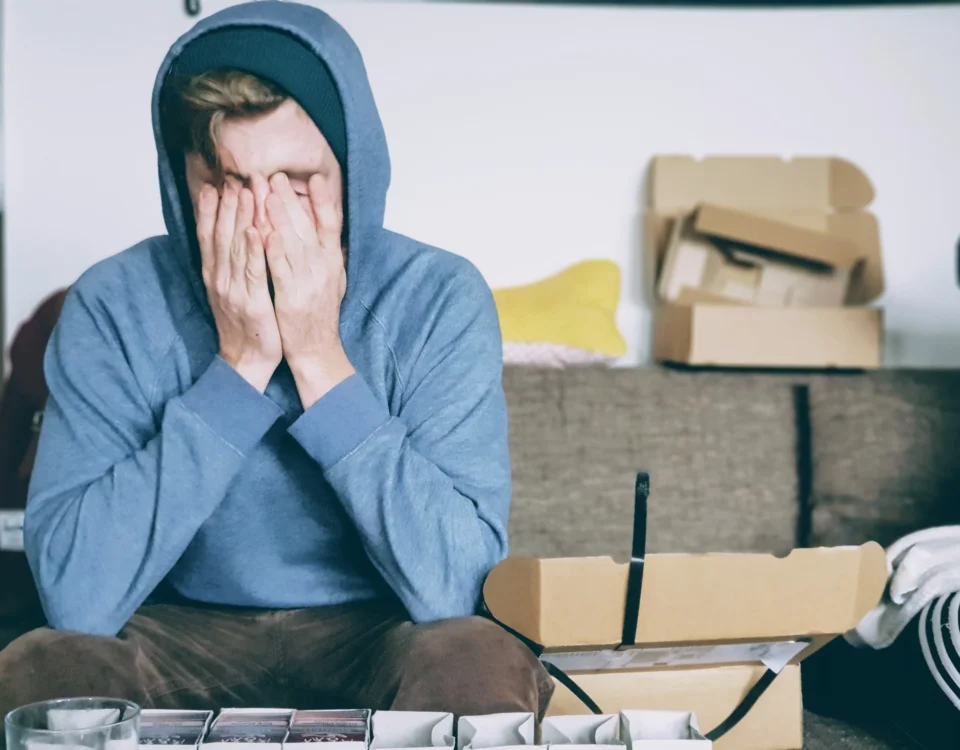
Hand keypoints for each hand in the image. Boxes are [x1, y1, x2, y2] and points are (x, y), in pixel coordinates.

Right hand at [197, 184, 281, 391]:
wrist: (246, 360)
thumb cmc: (244, 324)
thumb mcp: (230, 290)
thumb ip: (229, 264)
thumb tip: (230, 236)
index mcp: (214, 274)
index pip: (208, 235)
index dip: (210, 209)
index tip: (214, 184)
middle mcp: (219, 278)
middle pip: (220, 235)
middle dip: (227, 205)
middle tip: (233, 177)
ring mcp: (233, 290)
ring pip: (235, 247)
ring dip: (240, 218)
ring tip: (245, 192)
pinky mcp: (252, 302)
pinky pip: (252, 272)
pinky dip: (253, 250)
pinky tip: (255, 231)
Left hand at [265, 173, 353, 406]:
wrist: (317, 350)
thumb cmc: (320, 315)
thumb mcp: (334, 280)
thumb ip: (329, 255)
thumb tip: (328, 229)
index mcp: (333, 262)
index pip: (331, 224)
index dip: (324, 200)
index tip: (315, 177)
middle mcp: (324, 268)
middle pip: (307, 227)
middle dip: (289, 199)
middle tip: (274, 176)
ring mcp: (309, 282)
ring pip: (292, 243)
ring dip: (279, 217)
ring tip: (265, 193)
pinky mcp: (292, 297)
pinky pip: (280, 269)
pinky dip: (272, 250)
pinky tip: (263, 231)